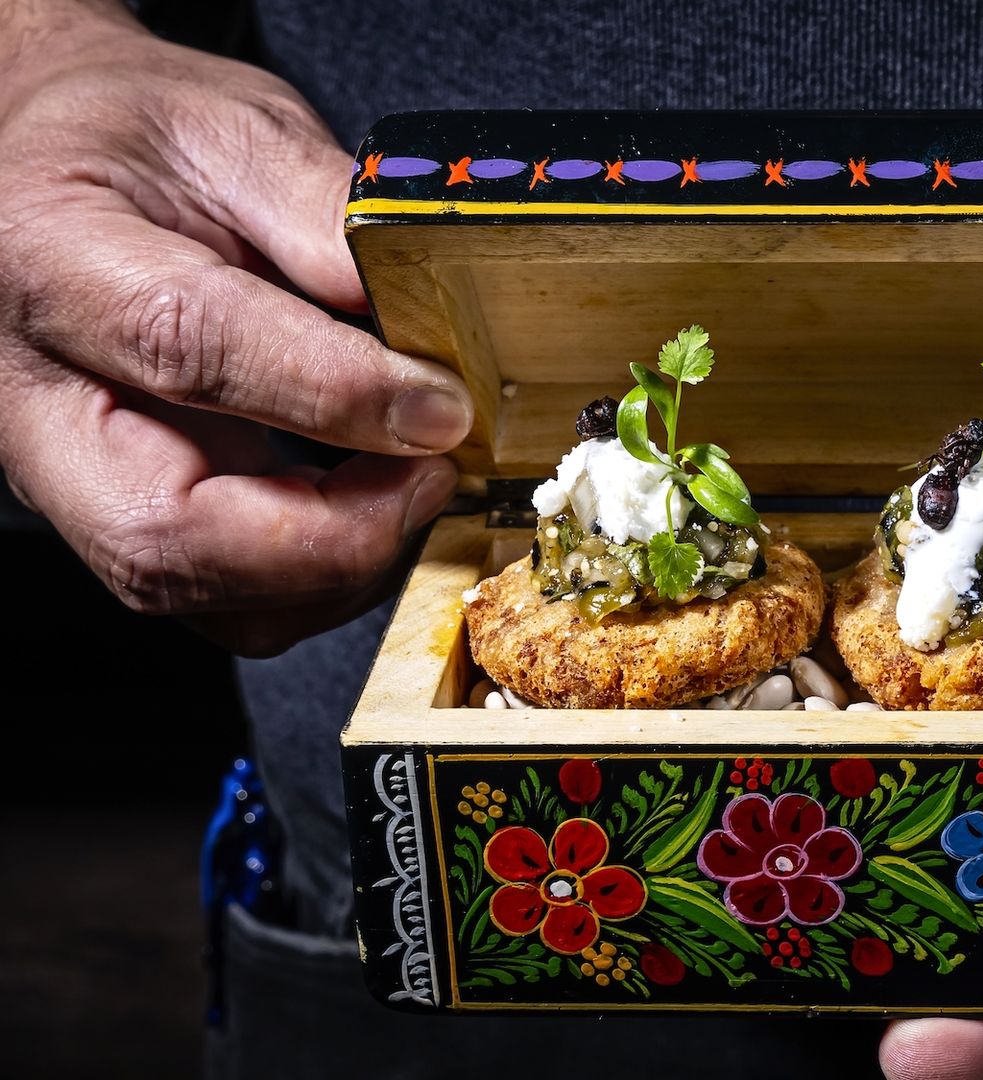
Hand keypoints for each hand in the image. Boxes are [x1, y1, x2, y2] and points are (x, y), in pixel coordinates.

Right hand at [0, 1, 470, 653]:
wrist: (45, 171)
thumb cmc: (129, 147)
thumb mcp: (234, 130)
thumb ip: (329, 220)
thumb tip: (427, 326)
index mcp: (52, 254)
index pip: (187, 346)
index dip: (333, 392)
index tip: (441, 405)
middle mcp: (36, 394)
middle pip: (159, 532)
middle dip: (327, 537)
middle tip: (431, 475)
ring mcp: (66, 475)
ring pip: (190, 587)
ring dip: (332, 567)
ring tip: (414, 485)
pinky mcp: (117, 516)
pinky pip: (219, 597)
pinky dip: (316, 578)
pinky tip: (376, 508)